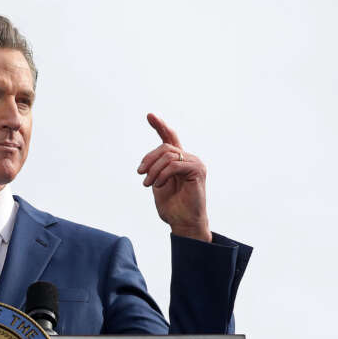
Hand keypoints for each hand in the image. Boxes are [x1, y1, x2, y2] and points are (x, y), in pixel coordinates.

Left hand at [136, 113, 210, 241]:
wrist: (183, 223)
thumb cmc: (172, 207)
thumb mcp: (158, 183)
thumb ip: (156, 168)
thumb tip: (148, 161)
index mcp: (179, 161)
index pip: (170, 138)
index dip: (160, 126)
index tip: (149, 115)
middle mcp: (189, 158)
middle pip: (165, 146)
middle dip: (148, 158)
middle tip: (140, 173)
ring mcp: (195, 163)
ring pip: (168, 154)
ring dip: (153, 169)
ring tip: (148, 184)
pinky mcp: (198, 170)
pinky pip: (174, 164)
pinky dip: (162, 174)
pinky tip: (158, 184)